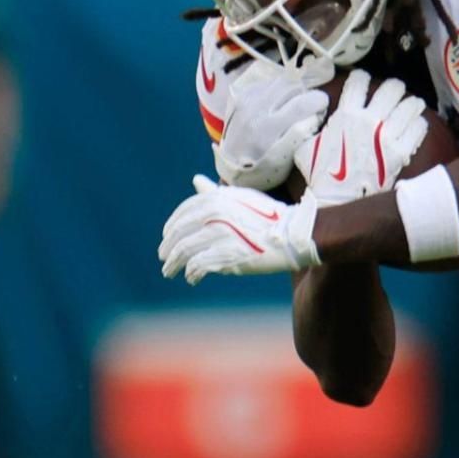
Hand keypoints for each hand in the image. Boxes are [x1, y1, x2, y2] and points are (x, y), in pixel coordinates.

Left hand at [159, 175, 320, 283]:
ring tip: (170, 271)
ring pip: (184, 251)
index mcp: (216, 199)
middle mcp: (214, 214)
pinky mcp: (227, 255)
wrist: (294, 235)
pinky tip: (192, 278)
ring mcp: (220, 235)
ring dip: (174, 264)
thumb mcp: (240, 198)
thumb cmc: (268, 217)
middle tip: (164, 260)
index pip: (182, 214)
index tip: (167, 239)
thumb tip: (196, 180)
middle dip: (167, 249)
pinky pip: (199, 266)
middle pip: (178, 234)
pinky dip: (192, 273)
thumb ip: (214, 192)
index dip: (171, 228)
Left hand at [214, 59, 329, 190]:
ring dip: (292, 89)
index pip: (301, 104)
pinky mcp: (241, 95)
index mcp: (267, 128)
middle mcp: (255, 109)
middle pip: (292, 86)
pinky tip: (278, 103)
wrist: (230, 166)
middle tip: (309, 106)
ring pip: (280, 80)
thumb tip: (316, 113)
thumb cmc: (262, 169)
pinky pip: (268, 82)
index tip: (324, 104)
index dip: (318, 100)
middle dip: (306, 94)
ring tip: (294, 103)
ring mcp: (246, 99)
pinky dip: (278, 90)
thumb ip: (300, 135)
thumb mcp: (285, 160)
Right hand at [293, 69, 428, 205]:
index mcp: (345, 115)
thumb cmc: (321, 175)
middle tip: (395, 91)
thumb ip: (311, 128)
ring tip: (412, 104)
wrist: (337, 200)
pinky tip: (417, 124)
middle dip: (394, 88)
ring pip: (409, 106)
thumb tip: (313, 116)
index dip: (363, 78)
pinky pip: (418, 129)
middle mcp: (368, 121)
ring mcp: (386, 136)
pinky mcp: (401, 152)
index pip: (358, 83)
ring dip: (412, 103)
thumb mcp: (307, 145)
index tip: (365, 79)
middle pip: (391, 89)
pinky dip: (419, 124)